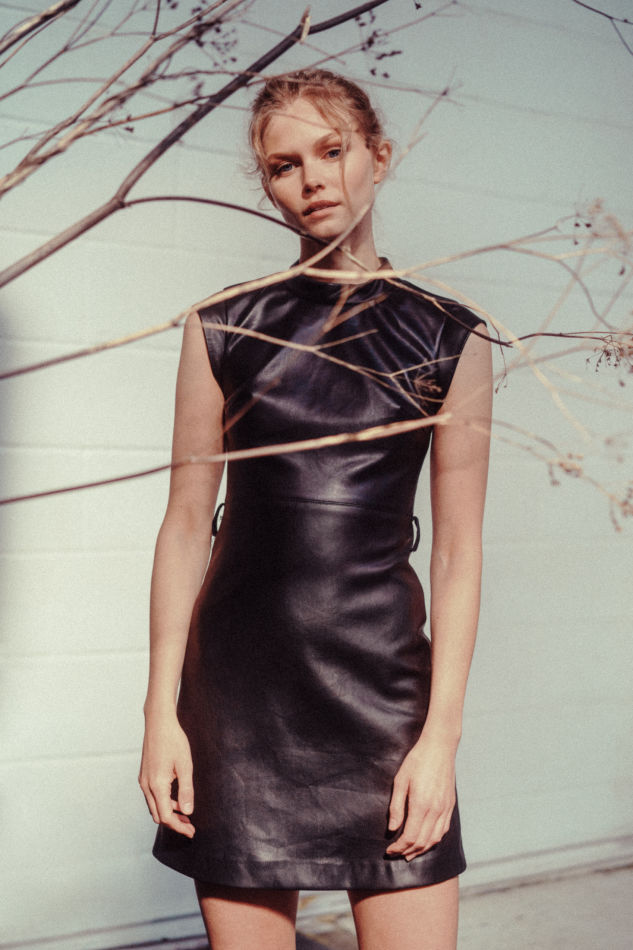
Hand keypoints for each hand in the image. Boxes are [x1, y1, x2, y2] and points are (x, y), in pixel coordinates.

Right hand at [139, 712, 194, 837]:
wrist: (158, 723)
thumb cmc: (173, 741)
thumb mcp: (185, 766)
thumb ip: (186, 790)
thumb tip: (187, 811)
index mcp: (157, 785)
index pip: (166, 816)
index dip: (179, 827)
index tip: (191, 831)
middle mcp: (146, 785)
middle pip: (158, 815)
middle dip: (174, 823)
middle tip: (190, 825)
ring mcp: (143, 780)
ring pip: (154, 806)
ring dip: (168, 813)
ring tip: (185, 813)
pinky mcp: (144, 775)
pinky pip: (152, 796)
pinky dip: (163, 802)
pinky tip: (176, 798)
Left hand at [385, 732, 456, 861]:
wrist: (439, 748)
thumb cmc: (417, 761)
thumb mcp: (400, 781)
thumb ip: (396, 807)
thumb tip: (393, 829)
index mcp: (421, 804)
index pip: (410, 837)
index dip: (399, 847)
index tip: (389, 850)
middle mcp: (435, 810)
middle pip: (422, 842)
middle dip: (408, 851)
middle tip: (396, 854)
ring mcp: (445, 809)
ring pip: (434, 839)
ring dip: (421, 850)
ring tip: (409, 854)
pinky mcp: (450, 805)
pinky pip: (443, 830)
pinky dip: (434, 840)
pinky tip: (426, 841)